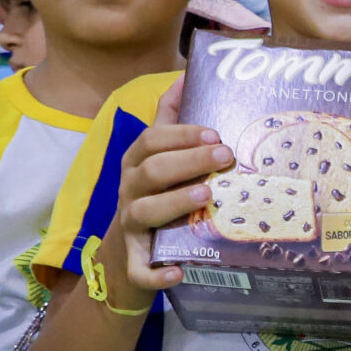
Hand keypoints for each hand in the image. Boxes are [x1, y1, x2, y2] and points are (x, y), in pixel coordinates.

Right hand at [112, 84, 234, 302]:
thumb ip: (168, 120)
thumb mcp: (157, 158)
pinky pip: (139, 270)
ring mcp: (130, 226)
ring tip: (205, 196)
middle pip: (152, 171)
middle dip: (188, 161)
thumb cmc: (152, 197)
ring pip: (144, 212)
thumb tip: (184, 76)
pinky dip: (156, 273)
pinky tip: (178, 273)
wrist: (125, 258)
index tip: (215, 132)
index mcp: (137, 164)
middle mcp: (129, 191)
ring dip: (174, 203)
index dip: (181, 134)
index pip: (151, 140)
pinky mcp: (133, 262)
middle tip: (224, 155)